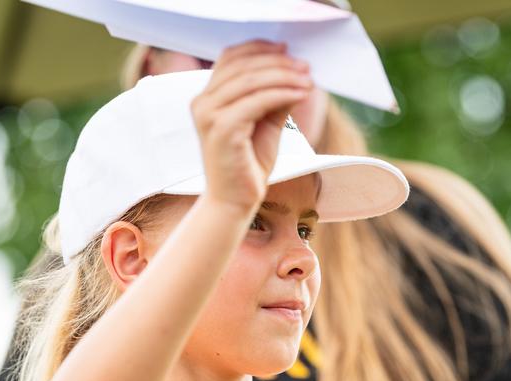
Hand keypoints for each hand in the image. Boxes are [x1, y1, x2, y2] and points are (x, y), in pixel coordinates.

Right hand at [191, 40, 312, 213]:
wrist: (233, 202)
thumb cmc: (248, 165)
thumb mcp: (266, 124)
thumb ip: (276, 98)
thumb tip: (299, 73)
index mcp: (207, 98)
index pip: (230, 57)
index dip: (259, 48)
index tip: (287, 50)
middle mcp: (202, 102)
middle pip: (243, 65)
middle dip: (278, 62)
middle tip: (305, 66)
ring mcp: (209, 115)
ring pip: (251, 80)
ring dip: (284, 76)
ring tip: (308, 79)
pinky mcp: (222, 129)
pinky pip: (257, 101)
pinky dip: (282, 93)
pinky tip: (302, 94)